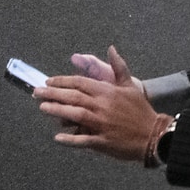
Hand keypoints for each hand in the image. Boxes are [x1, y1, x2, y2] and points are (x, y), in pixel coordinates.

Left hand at [39, 46, 163, 159]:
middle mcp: (101, 106)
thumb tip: (111, 48)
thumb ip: (118, 66)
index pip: (79, 82)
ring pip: (74, 115)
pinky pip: (82, 140)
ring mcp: (101, 124)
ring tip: (43, 107)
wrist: (153, 134)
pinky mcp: (102, 141)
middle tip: (36, 92)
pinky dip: (69, 139)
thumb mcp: (130, 85)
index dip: (62, 81)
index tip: (48, 81)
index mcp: (107, 91)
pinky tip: (57, 138)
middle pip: (72, 97)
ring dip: (57, 111)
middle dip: (52, 93)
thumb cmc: (140, 109)